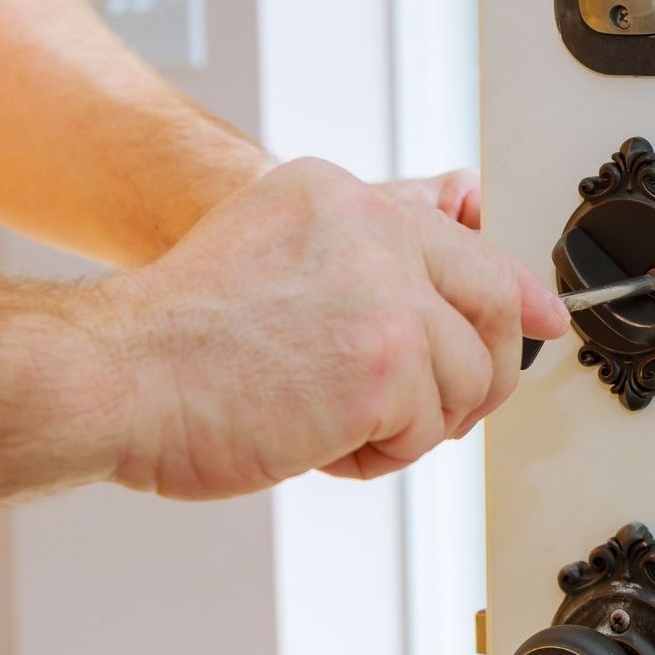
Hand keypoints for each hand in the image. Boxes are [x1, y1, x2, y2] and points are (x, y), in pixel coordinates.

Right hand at [83, 158, 567, 495]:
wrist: (110, 374)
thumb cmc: (175, 334)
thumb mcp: (275, 240)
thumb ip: (369, 232)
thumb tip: (467, 198)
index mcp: (344, 198)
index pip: (469, 244)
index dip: (517, 294)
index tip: (544, 319)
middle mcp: (373, 232)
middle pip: (494, 307)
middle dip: (480, 372)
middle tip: (436, 408)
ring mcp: (384, 298)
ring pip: (465, 381)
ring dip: (410, 424)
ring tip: (333, 424)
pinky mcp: (383, 369)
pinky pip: (425, 430)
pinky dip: (376, 456)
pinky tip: (317, 442)